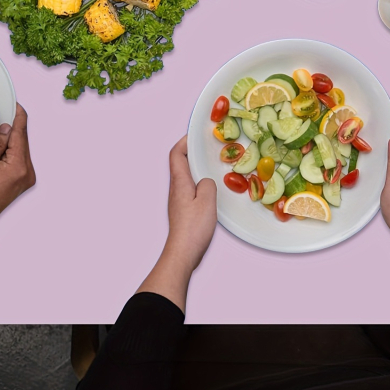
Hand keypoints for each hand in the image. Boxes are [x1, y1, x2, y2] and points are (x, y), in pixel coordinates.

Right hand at [0, 104, 34, 239]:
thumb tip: (6, 128)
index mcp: (18, 167)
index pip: (20, 134)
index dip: (18, 116)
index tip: (14, 103)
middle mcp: (27, 173)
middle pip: (22, 141)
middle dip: (13, 126)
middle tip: (1, 111)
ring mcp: (25, 179)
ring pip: (20, 150)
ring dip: (10, 138)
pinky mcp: (20, 182)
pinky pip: (17, 159)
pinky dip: (9, 150)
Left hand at [163, 136, 216, 271]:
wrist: (182, 253)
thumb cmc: (193, 228)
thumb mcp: (207, 202)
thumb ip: (208, 184)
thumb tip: (206, 181)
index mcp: (179, 182)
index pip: (176, 154)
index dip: (184, 141)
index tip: (197, 136)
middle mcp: (176, 189)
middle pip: (180, 163)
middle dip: (193, 152)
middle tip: (209, 148)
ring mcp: (178, 200)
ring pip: (186, 176)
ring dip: (197, 168)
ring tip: (213, 165)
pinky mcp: (183, 210)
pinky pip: (191, 189)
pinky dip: (200, 182)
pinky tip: (212, 189)